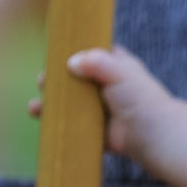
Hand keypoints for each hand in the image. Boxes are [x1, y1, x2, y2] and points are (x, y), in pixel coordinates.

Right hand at [30, 44, 175, 167]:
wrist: (151, 133)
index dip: (71, 53)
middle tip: (43, 81)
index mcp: (115, 67)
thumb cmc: (139, 97)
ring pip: (69, 105)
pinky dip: (58, 126)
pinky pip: (73, 127)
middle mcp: (106, 87)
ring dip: (50, 105)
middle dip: (54, 81)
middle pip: (74, 80)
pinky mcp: (97, 131)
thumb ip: (96, 62)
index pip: (90, 54)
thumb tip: (71, 63)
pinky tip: (44, 123)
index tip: (53, 52)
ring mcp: (100, 110)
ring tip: (35, 107)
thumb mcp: (118, 71)